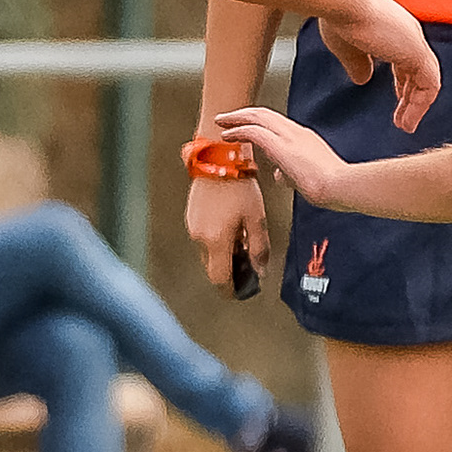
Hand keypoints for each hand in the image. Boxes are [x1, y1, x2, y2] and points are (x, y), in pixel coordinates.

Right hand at [185, 169, 269, 299]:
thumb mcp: (256, 218)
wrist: (217, 158)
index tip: (240, 293)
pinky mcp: (191, 217)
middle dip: (229, 271)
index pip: (220, 278)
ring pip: (208, 253)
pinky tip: (232, 229)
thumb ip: (259, 247)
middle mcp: (199, 237)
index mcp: (216, 241)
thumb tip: (260, 269)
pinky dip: (217, 241)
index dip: (230, 290)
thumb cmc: (239, 186)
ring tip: (243, 242)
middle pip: (212, 267)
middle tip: (248, 268)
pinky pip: (203, 238)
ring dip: (224, 254)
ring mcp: (192, 227)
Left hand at [212, 107, 345, 206]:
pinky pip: (253, 131)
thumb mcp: (308, 178)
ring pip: (257, 116)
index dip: (258, 122)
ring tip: (221, 121)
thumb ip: (292, 174)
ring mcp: (290, 136)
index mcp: (305, 138)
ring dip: (236, 118)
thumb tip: (281, 176)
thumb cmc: (333, 187)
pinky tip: (227, 136)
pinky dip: (237, 131)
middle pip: (265, 114)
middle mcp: (297, 132)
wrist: (342, 186)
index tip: (245, 125)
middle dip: (243, 114)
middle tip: (226, 118)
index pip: (277, 124)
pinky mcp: (282, 145)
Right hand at [318, 0, 440, 133]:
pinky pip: (429, 86)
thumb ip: (357, 64)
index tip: (396, 99)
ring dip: (417, 106)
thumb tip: (363, 79)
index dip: (402, 83)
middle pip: (419, 71)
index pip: (406, 60)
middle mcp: (407, 35)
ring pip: (427, 80)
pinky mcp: (417, 53)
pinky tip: (407, 119)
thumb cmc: (339, 15)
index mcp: (393, 30)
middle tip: (403, 119)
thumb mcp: (347, 47)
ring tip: (406, 125)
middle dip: (411, 98)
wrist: (344, 0)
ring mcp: (415, 43)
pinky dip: (420, 105)